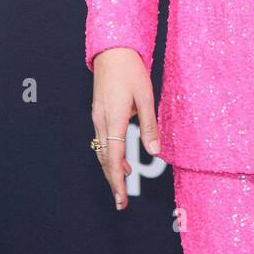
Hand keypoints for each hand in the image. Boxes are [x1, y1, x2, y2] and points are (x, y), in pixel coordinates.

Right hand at [90, 48, 160, 210]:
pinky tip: (121, 159)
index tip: (121, 199)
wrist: (112, 50)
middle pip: (105, 159)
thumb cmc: (131, 71)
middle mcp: (102, 121)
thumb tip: (155, 152)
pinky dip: (110, 153)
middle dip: (113, 181)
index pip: (114, 158)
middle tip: (121, 203)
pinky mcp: (99, 112)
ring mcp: (98, 116)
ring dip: (111, 168)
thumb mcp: (146, 96)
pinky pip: (102, 139)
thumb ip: (150, 125)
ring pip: (102, 150)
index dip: (118, 180)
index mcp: (114, 119)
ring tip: (123, 183)